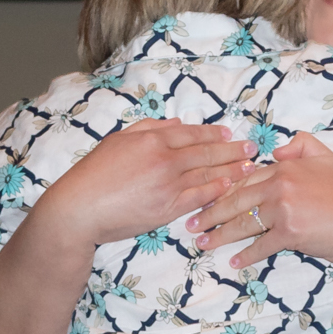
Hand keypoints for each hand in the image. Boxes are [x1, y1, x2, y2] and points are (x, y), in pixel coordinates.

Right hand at [36, 120, 253, 247]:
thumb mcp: (118, 140)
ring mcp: (168, 185)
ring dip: (232, 169)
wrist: (79, 209)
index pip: (191, 134)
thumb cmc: (93, 174)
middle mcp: (164, 160)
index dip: (214, 134)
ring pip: (208, 175)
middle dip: (232, 150)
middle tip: (252, 147)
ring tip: (250, 165)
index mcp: (152, 139)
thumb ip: (148, 128)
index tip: (229, 134)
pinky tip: (231, 186)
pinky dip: (217, 191)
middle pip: (206, 153)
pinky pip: (199, 198)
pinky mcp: (168, 209)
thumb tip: (176, 123)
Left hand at [187, 131, 332, 269]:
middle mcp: (280, 187)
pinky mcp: (290, 233)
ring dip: (220, 235)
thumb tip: (275, 150)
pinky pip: (261, 245)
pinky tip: (234, 262)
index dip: (223, 190)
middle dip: (210, 213)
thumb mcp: (327, 158)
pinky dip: (247, 255)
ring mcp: (284, 210)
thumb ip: (301, 145)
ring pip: (243, 223)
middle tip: (191, 224)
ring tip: (203, 244)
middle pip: (237, 201)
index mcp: (285, 168)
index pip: (246, 178)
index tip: (205, 199)